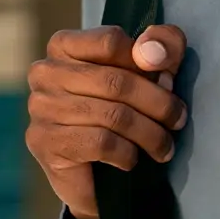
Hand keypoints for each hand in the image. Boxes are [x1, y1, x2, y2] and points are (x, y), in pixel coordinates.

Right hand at [25, 24, 187, 218]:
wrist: (92, 176)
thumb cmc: (120, 109)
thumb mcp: (149, 69)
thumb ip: (161, 46)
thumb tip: (152, 53)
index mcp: (65, 45)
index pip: (111, 42)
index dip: (147, 62)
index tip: (168, 80)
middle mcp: (46, 72)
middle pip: (116, 81)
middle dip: (158, 104)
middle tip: (178, 120)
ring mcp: (41, 108)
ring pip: (113, 116)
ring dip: (149, 134)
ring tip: (164, 146)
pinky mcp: (45, 142)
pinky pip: (101, 143)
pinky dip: (126, 153)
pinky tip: (131, 159)